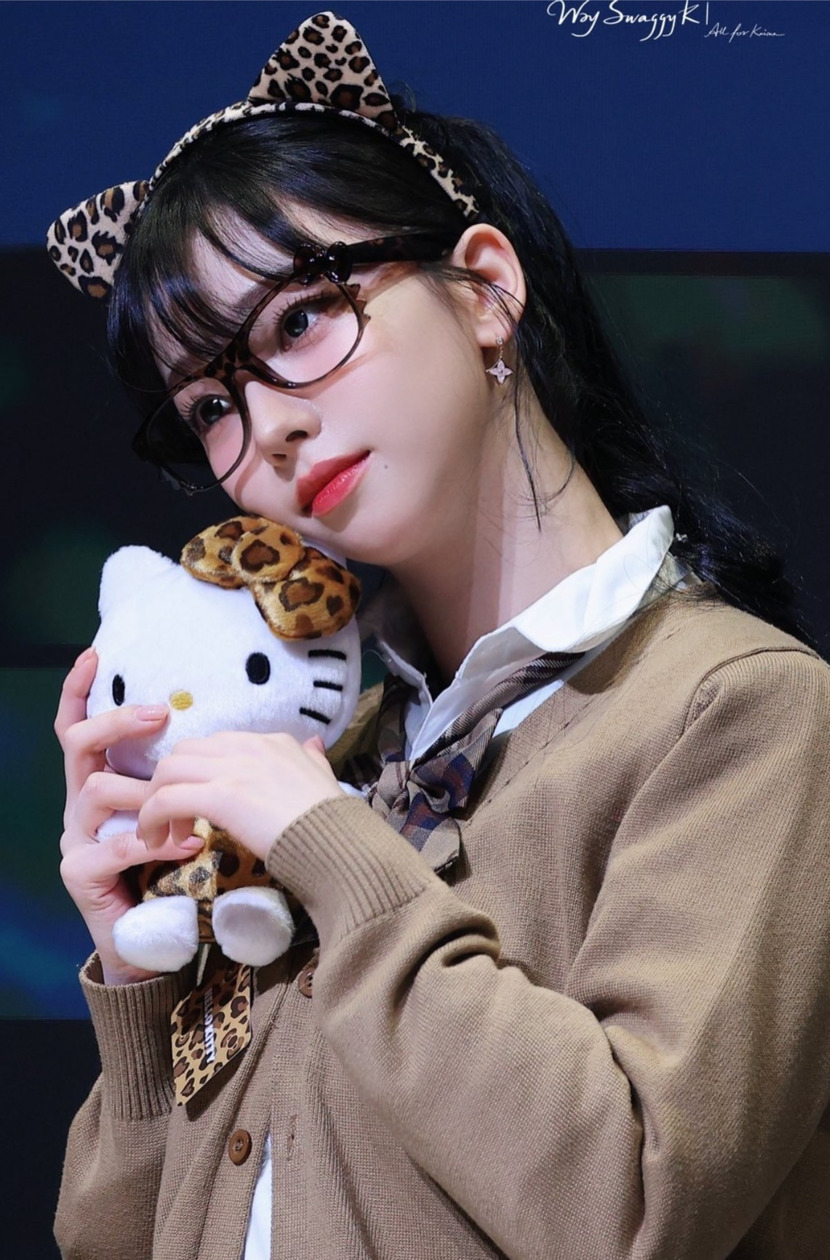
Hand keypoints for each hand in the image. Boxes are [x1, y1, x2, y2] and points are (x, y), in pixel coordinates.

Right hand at [55, 647, 203, 984]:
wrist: (157, 939)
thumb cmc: (181, 871)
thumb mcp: (204, 813)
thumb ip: (228, 778)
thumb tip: (298, 737)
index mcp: (109, 781)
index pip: (83, 727)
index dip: (80, 692)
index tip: (94, 655)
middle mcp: (85, 805)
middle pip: (78, 744)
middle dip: (114, 723)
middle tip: (156, 715)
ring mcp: (78, 838)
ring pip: (93, 790)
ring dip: (143, 792)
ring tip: (184, 803)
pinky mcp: (80, 873)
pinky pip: (110, 847)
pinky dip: (150, 845)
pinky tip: (185, 848)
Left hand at [137, 730, 343, 862]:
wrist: (338, 842)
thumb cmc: (332, 820)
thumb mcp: (323, 777)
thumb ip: (312, 758)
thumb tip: (313, 745)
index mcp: (269, 741)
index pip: (214, 745)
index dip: (197, 774)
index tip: (196, 805)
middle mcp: (248, 746)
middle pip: (183, 752)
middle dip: (168, 784)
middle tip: (171, 820)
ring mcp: (233, 769)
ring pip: (168, 771)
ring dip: (155, 802)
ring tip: (159, 835)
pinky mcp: (221, 796)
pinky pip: (167, 799)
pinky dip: (153, 818)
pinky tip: (155, 842)